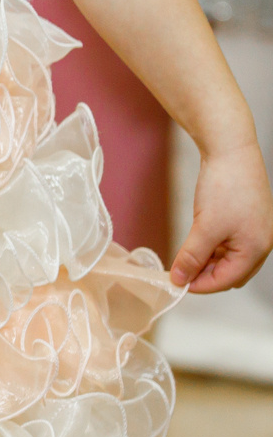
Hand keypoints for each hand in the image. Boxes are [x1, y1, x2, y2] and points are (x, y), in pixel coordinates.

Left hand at [173, 143, 272, 293]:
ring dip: (207, 261)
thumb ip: (192, 256)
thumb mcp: (205, 226)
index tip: (175, 283)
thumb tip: (179, 279)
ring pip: (228, 259)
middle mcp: (260, 244)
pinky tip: (195, 242)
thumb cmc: (225, 187)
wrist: (232, 151)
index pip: (226, 281)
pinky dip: (212, 247)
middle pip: (230, 274)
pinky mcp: (246, 221)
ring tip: (184, 255)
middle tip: (177, 270)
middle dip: (204, 275)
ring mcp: (254, 232)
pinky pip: (229, 244)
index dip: (199, 285)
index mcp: (256, 250)